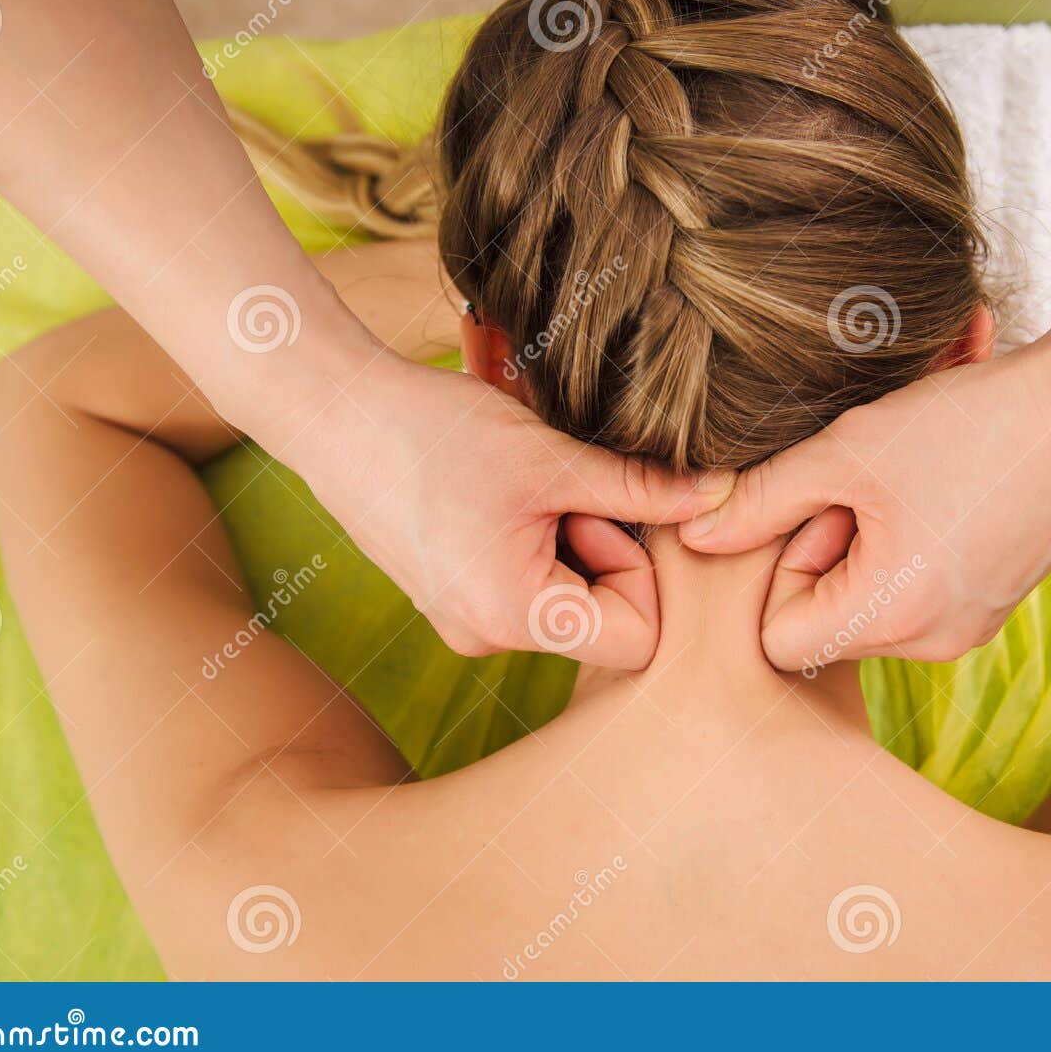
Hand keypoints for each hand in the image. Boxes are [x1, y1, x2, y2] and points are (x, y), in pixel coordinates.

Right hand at [282, 355, 732, 668]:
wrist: (333, 411)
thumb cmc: (434, 432)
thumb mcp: (553, 459)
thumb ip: (643, 487)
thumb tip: (717, 497)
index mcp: (514, 620)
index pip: (637, 640)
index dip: (642, 574)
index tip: (605, 511)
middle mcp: (488, 639)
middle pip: (604, 617)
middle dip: (605, 546)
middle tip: (564, 487)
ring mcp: (467, 621)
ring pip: (569, 593)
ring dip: (570, 532)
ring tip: (527, 482)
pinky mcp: (453, 595)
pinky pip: (529, 580)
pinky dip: (538, 533)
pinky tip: (504, 488)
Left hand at [678, 347, 1050, 668]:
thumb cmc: (967, 423)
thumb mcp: (846, 453)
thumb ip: (761, 501)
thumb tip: (694, 536)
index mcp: (891, 617)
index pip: (780, 639)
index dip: (783, 568)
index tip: (822, 508)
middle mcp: (933, 644)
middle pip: (826, 624)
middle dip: (826, 554)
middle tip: (865, 486)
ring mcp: (970, 630)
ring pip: (870, 606)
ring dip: (866, 545)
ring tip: (906, 484)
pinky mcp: (993, 605)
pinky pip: (917, 593)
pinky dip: (909, 546)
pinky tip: (939, 489)